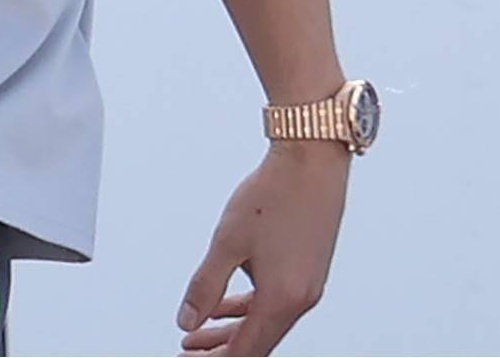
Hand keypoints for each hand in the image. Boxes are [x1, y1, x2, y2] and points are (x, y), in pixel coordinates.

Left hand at [179, 143, 347, 353]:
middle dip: (220, 350)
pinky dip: (247, 309)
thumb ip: (205, 287)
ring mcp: (308, 285)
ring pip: (265, 323)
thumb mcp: (227, 243)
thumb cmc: (274, 194)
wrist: (312, 161)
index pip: (245, 351)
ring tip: (198, 334)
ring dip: (231, 330)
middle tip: (189, 353)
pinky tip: (224, 306)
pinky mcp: (308, 270)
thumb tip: (186, 321)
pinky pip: (275, 303)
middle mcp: (301, 299)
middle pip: (257, 342)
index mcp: (282, 299)